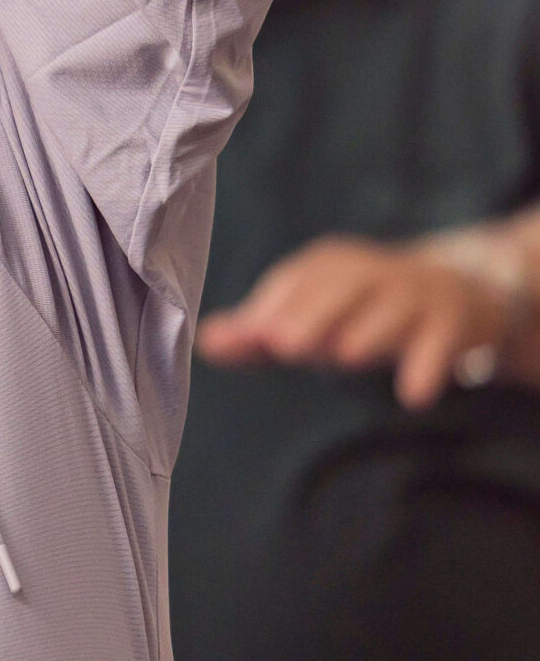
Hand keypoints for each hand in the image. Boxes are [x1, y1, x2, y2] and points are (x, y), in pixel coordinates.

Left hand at [198, 235, 518, 409]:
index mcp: (328, 265)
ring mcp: (416, 293)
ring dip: (369, 332)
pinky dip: (428, 367)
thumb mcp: (311, 315)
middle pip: (341, 289)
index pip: (296, 280)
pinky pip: (440, 344)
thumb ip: (258, 332)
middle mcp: (371, 271)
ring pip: (391, 311)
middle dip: (314, 315)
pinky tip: (413, 395)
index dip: (273, 306)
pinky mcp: (454, 322)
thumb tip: (204, 342)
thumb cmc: (360, 310)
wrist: (456, 294)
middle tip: (286, 346)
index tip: (254, 335)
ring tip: (345, 356)